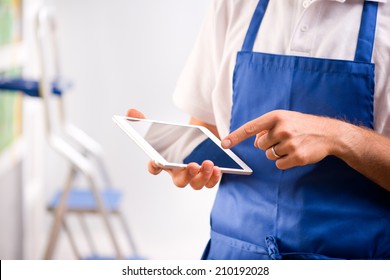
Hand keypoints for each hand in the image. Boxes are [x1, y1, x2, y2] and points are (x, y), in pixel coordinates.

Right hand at [126, 108, 220, 189]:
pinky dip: (214, 178)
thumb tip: (130, 111)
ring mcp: (193, 177)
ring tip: (208, 164)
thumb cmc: (176, 139)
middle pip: (179, 181)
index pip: (154, 168)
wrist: (196, 141)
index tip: (156, 160)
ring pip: (196, 184)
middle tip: (192, 165)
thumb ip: (145, 122)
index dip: (154, 166)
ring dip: (202, 176)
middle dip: (186, 175)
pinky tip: (218, 169)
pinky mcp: (207, 176)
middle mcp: (178, 174)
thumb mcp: (163, 129)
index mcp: (165, 163)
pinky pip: (210, 183)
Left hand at [221, 110, 342, 169]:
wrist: (328, 133)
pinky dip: (284, 162)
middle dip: (268, 145)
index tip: (224, 144)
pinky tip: (295, 154)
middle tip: (284, 139)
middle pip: (260, 145)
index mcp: (276, 116)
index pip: (250, 128)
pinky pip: (279, 164)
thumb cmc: (302, 125)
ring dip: (277, 153)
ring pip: (269, 155)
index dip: (235, 136)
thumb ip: (267, 127)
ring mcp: (289, 143)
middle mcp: (282, 128)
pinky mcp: (296, 156)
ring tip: (291, 145)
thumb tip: (254, 141)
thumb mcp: (284, 119)